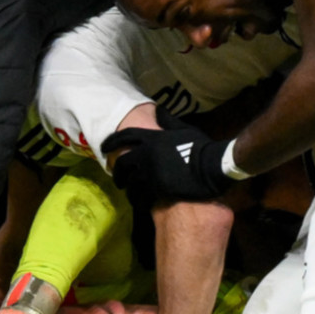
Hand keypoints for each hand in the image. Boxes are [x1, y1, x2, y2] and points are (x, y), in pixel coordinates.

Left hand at [101, 124, 231, 208]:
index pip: (125, 137)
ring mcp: (150, 172)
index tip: (103, 148)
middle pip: (122, 163)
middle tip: (117, 178)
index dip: (111, 142)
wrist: (211, 166)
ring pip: (130, 182)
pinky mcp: (156, 188)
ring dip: (128, 188)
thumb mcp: (183, 129)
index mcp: (151, 138)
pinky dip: (138, 200)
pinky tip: (140, 203)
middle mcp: (146, 154)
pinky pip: (140, 195)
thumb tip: (158, 110)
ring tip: (130, 193)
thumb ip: (167, 121)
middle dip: (117, 171)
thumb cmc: (199, 146)